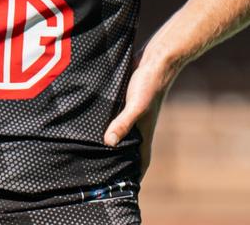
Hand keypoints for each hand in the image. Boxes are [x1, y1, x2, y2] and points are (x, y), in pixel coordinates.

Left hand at [103, 58, 173, 175]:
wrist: (157, 58)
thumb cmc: (149, 83)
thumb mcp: (136, 104)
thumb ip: (123, 122)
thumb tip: (109, 143)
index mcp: (144, 132)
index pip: (142, 162)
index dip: (135, 177)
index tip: (125, 191)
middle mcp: (140, 126)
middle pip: (130, 151)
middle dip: (120, 163)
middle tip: (102, 175)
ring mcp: (134, 114)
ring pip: (122, 134)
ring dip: (112, 143)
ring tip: (93, 154)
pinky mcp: (126, 101)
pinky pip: (117, 118)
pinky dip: (108, 125)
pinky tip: (93, 124)